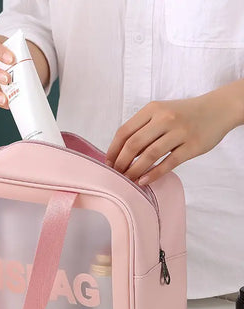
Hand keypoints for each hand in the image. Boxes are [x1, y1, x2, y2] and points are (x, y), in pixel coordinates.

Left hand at [105, 82, 243, 185]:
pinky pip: (168, 163)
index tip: (108, 163)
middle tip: (116, 175)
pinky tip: (143, 181)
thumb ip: (142, 128)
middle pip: (134, 144)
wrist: (218, 109)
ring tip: (127, 181)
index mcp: (152, 110)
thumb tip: (121, 153)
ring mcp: (179, 132)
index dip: (113, 150)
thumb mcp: (160, 112)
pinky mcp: (192, 146)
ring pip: (150, 154)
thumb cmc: (183, 114)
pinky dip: (153, 174)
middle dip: (121, 162)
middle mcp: (164, 118)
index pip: (124, 131)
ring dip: (135, 170)